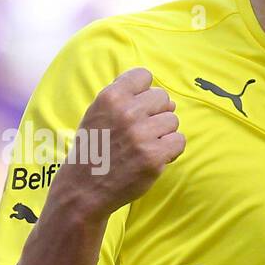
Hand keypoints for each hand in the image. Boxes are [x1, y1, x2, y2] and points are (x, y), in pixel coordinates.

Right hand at [52, 67, 184, 218]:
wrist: (85, 188)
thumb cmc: (95, 148)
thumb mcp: (97, 113)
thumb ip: (125, 98)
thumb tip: (167, 100)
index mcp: (110, 96)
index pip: (144, 76)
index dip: (144, 92)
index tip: (136, 108)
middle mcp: (126, 112)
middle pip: (163, 98)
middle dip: (156, 114)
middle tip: (140, 132)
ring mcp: (141, 134)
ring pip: (173, 121)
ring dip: (163, 133)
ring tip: (144, 146)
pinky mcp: (154, 156)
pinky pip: (179, 141)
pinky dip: (171, 150)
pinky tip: (154, 157)